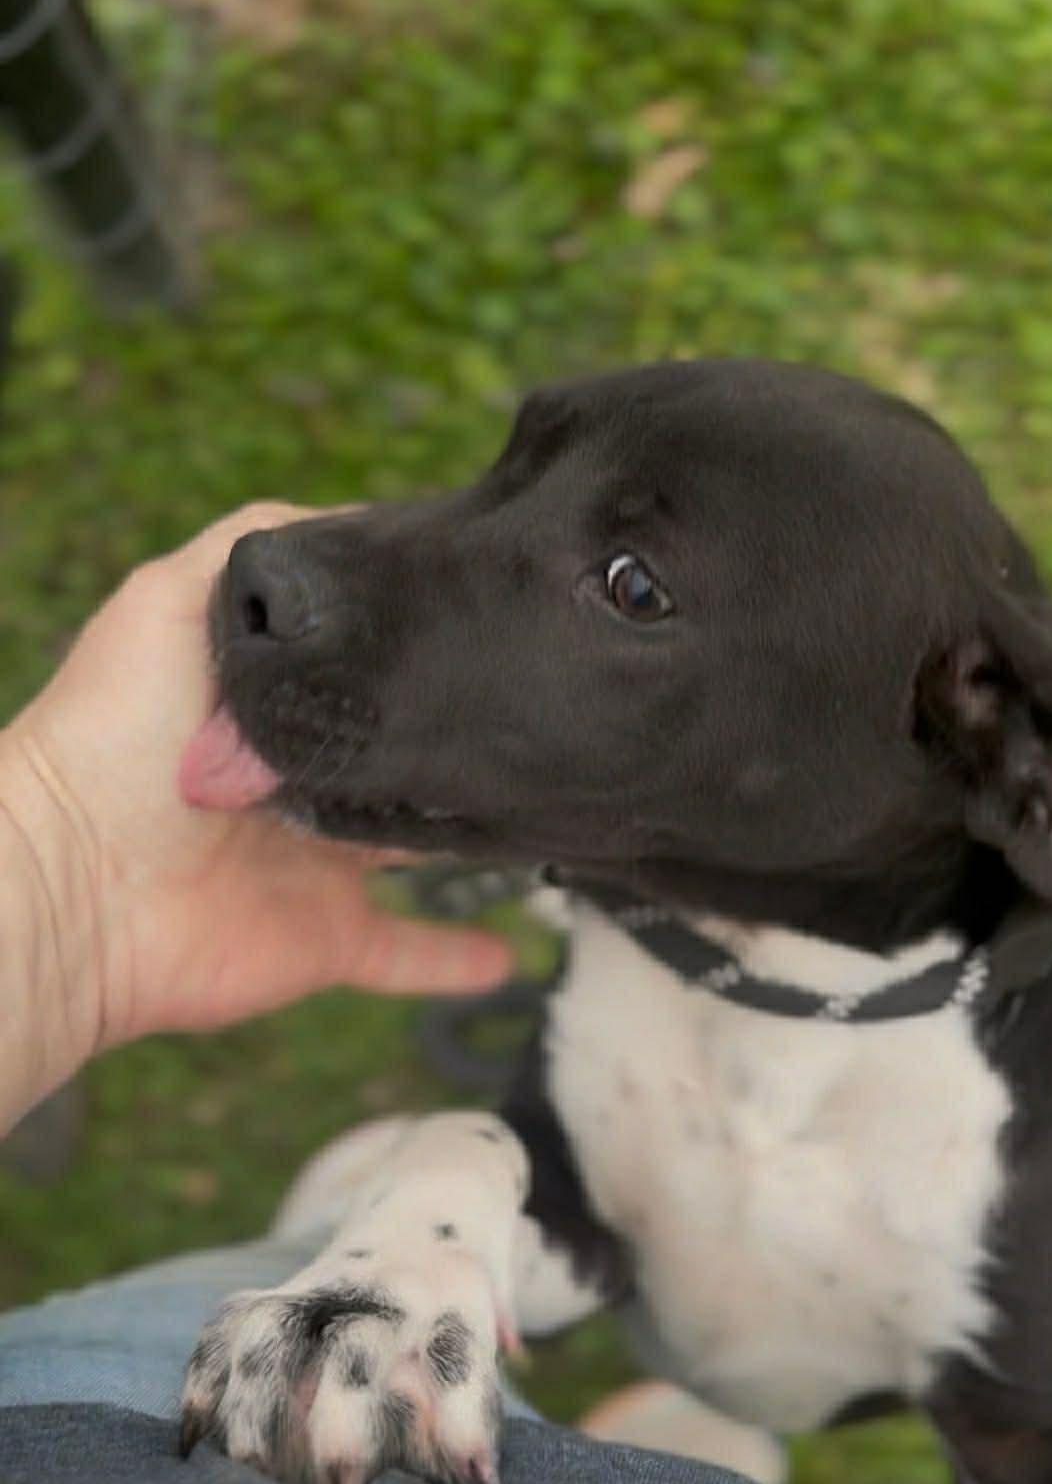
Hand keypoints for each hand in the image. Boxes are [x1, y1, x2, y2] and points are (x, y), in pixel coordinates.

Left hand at [0, 504, 509, 1128]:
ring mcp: (315, 861)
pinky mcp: (326, 935)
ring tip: (542, 800)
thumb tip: (357, 526)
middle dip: (453, 732)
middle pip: (396, 752)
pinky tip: (509, 953)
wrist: (76, 883)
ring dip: (469, 831)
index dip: (411, 634)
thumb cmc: (110, 733)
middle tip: (532, 701)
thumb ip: (256, 547)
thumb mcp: (171, 597)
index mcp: (264, 704)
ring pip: (415, 845)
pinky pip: (404, 951)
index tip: (483, 601)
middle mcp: (294, 778)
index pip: (356, 663)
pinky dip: (455, 957)